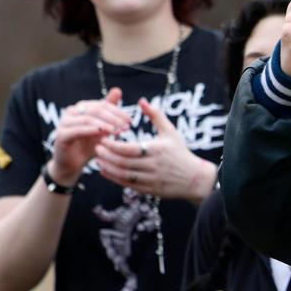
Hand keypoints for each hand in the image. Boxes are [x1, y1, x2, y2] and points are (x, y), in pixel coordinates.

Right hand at [49, 88, 128, 184]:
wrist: (73, 165)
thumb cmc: (89, 145)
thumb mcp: (103, 128)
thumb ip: (109, 111)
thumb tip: (117, 90)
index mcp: (81, 107)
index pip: (102, 105)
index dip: (117, 111)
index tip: (130, 120)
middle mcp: (71, 112)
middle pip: (96, 110)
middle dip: (114, 118)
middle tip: (126, 126)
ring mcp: (64, 122)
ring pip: (88, 118)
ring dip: (105, 124)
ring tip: (118, 131)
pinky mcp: (61, 135)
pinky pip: (78, 130)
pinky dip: (92, 130)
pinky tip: (103, 134)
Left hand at [95, 98, 215, 203]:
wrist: (193, 179)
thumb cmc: (180, 152)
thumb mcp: (170, 131)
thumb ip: (155, 115)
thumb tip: (141, 101)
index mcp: (156, 150)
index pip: (128, 149)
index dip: (112, 145)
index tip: (103, 138)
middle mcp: (152, 166)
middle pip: (122, 162)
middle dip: (106, 155)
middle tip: (96, 147)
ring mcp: (150, 179)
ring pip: (122, 174)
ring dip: (107, 167)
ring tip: (98, 159)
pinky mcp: (148, 189)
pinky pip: (126, 184)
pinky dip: (113, 178)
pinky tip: (105, 170)